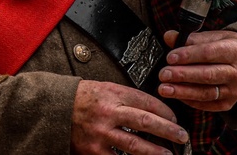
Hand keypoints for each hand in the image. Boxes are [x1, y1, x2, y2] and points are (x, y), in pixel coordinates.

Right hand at [71, 80, 187, 154]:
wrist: (54, 109)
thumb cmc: (82, 98)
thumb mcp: (105, 88)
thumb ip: (126, 97)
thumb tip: (152, 109)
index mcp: (113, 94)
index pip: (146, 102)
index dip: (164, 111)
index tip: (174, 118)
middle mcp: (108, 113)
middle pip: (145, 122)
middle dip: (167, 130)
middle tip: (181, 136)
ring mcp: (101, 134)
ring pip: (134, 145)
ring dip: (154, 152)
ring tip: (168, 154)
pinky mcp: (93, 151)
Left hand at [157, 30, 236, 111]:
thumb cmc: (225, 47)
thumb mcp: (213, 37)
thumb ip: (191, 38)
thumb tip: (169, 36)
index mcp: (236, 50)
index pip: (209, 53)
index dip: (188, 55)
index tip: (170, 57)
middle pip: (207, 75)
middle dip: (183, 75)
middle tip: (163, 74)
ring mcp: (234, 91)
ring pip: (206, 93)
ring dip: (182, 91)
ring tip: (164, 88)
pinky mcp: (228, 104)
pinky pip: (206, 104)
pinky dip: (189, 100)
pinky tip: (176, 94)